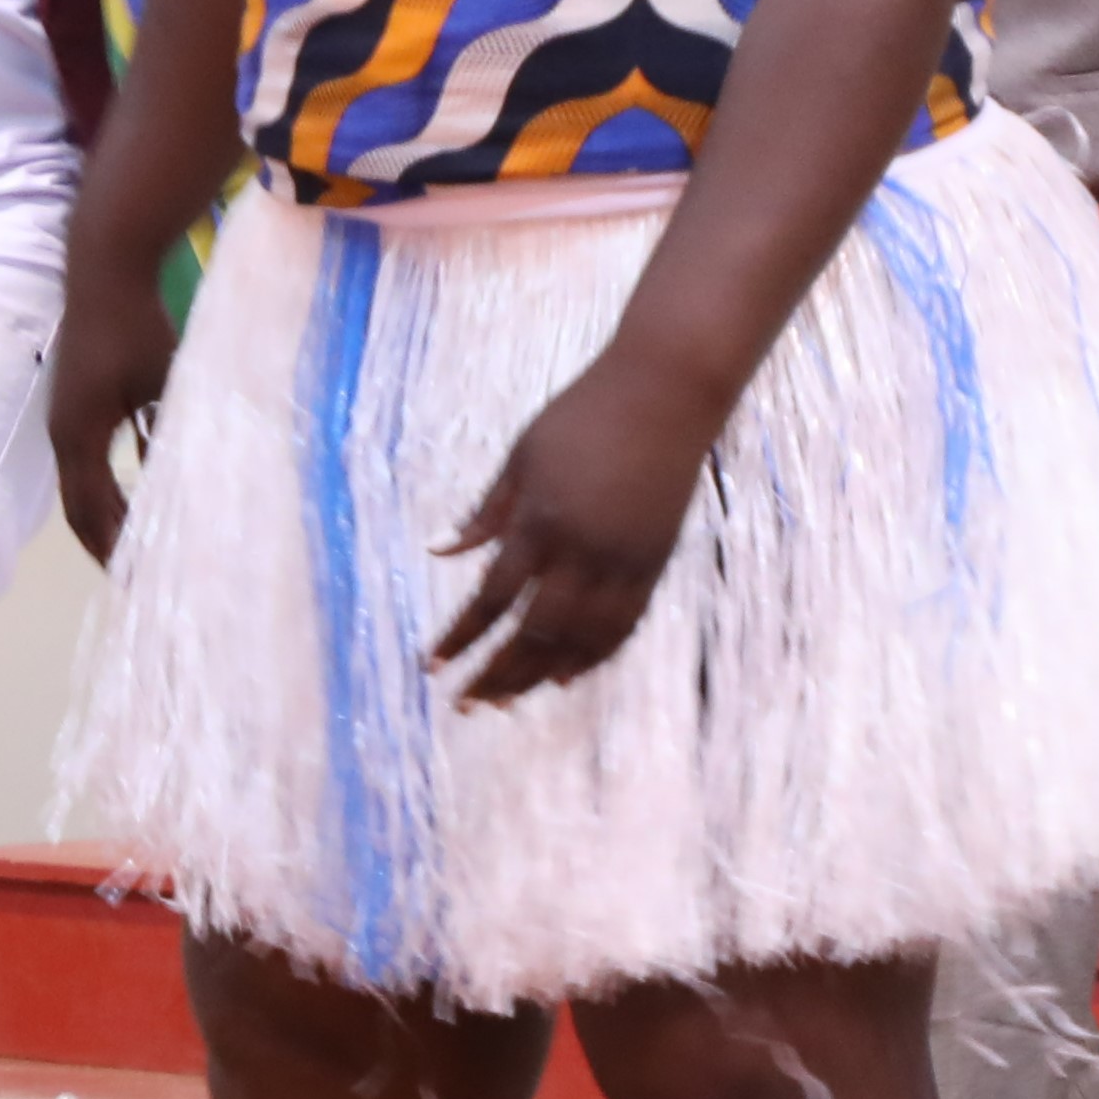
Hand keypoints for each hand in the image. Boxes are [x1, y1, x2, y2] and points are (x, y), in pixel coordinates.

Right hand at [44, 261, 180, 563]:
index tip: (134, 579)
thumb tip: (181, 485)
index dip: (110, 547)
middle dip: (103, 543)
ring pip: (81, 483)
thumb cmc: (134, 327)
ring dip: (104, 515)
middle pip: (78, 505)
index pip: (89, 509)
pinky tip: (137, 494)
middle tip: (131, 577)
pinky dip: (107, 485)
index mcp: (79, 435)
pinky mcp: (76, 403)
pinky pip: (87, 459)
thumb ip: (168, 436)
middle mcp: (64, 433)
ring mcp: (66, 417)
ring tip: (132, 546)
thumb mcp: (163, 386)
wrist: (104, 273)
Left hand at [424, 360, 719, 708]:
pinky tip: (565, 675)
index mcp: (540, 521)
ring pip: (582, 639)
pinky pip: (624, 624)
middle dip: (498, 672)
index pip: (492, 597)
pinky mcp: (655, 561)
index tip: (433, 666)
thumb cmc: (581, 416)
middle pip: (535, 631)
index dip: (461, 637)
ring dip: (541, 675)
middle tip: (468, 704)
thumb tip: (440, 552)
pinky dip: (593, 655)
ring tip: (508, 701)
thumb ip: (485, 513)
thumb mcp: (520, 457)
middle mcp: (583, 550)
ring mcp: (625, 560)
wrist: (665, 394)